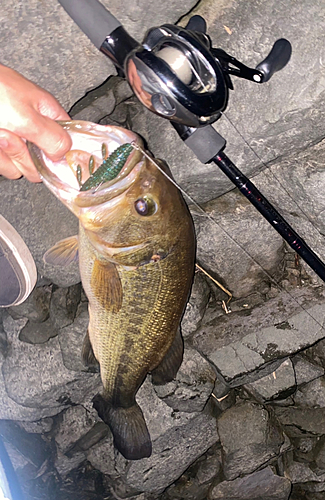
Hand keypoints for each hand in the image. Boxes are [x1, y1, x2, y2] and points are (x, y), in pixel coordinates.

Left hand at [0, 64, 71, 181]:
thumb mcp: (27, 117)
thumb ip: (53, 138)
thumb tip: (65, 154)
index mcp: (47, 115)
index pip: (67, 144)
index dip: (58, 155)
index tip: (44, 155)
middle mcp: (32, 130)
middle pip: (40, 164)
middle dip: (23, 155)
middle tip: (12, 135)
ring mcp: (14, 141)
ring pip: (19, 168)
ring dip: (6, 155)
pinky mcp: (0, 150)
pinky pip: (4, 166)